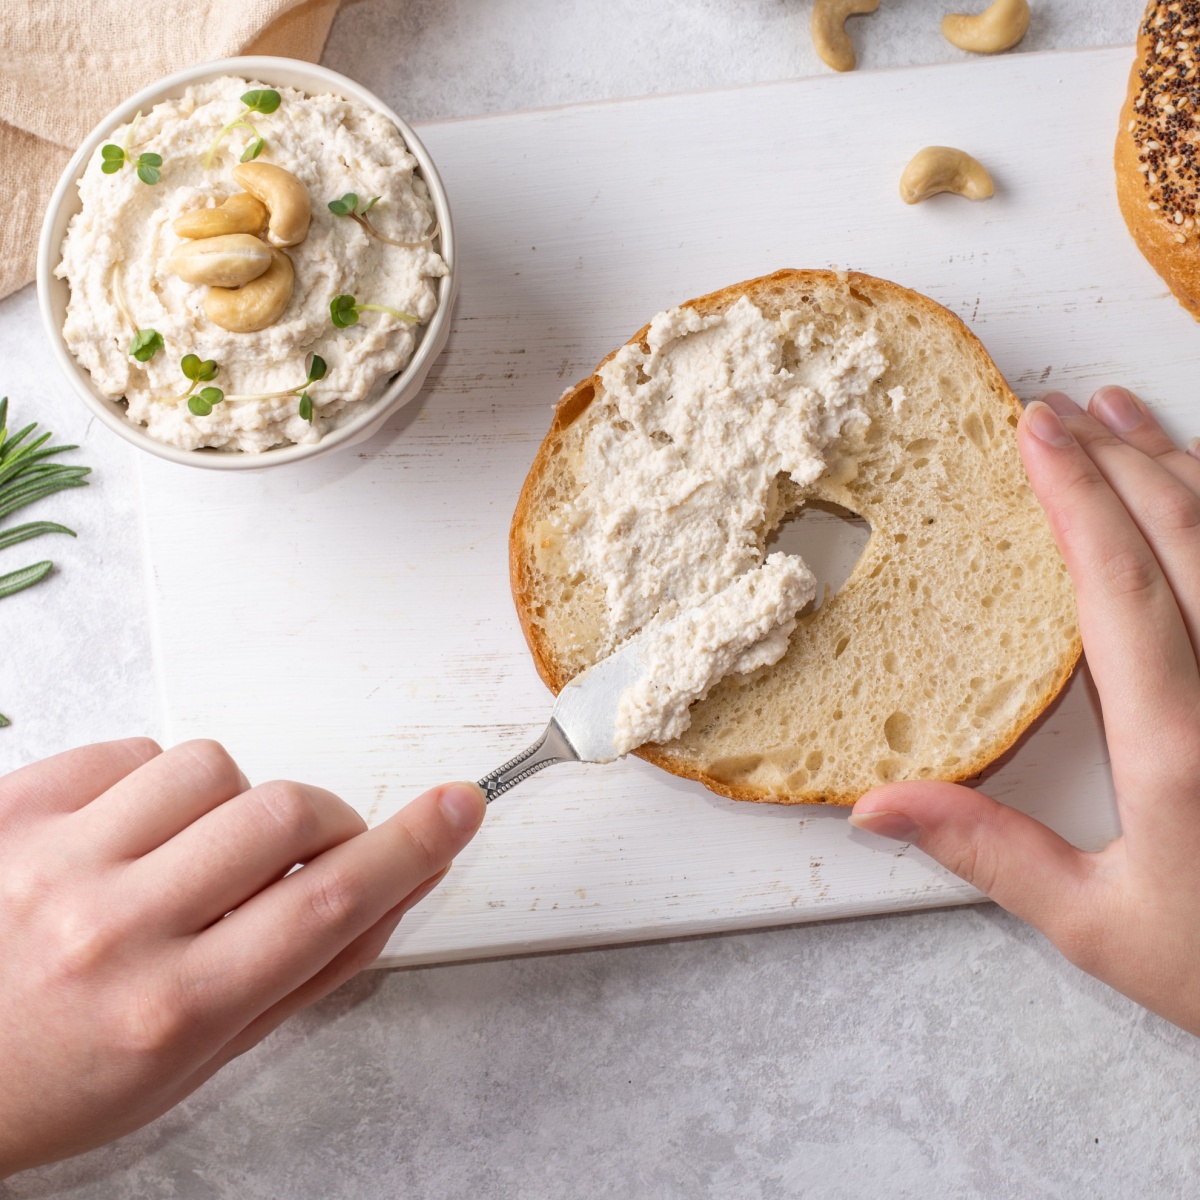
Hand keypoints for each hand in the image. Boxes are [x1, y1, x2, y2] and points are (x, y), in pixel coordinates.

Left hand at [0, 739, 485, 1175]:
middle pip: (285, 816)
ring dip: (233, 803)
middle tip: (315, 847)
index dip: (413, 846)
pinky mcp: (12, 808)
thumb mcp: (200, 1060)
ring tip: (197, 852)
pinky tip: (135, 833)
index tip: (456, 808)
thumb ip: (308, 971)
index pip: (331, 904)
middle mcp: (112, 929)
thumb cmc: (61, 1080)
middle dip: (326, 822)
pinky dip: (156, 782)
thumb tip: (395, 888)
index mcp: (171, 1010)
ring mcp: (53, 861)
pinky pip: (132, 750)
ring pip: (211, 767)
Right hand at [850, 386, 1199, 1034]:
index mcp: (1181, 746)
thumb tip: (876, 804)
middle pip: (1185, 536)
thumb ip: (988, 853)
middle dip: (1116, 459)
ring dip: (1179, 465)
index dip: (1074, 496)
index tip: (1033, 433)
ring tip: (1125, 414)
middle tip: (1061, 410)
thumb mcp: (1099, 925)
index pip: (1120, 583)